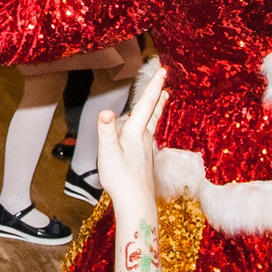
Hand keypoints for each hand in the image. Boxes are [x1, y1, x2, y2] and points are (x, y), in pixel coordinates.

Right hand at [98, 69, 166, 222]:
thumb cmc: (120, 178)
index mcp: (135, 132)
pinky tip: (146, 129)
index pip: (146, 104)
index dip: (153, 86)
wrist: (136, 201)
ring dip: (156, 108)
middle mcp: (144, 137)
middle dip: (158, 94)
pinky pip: (147, 134)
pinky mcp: (145, 157)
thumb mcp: (108, 153)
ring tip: (162, 98)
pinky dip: (149, 124)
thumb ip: (106, 131)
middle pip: (153, 111)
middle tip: (165, 80)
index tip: (163, 70)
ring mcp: (146, 148)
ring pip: (151, 122)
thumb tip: (106, 112)